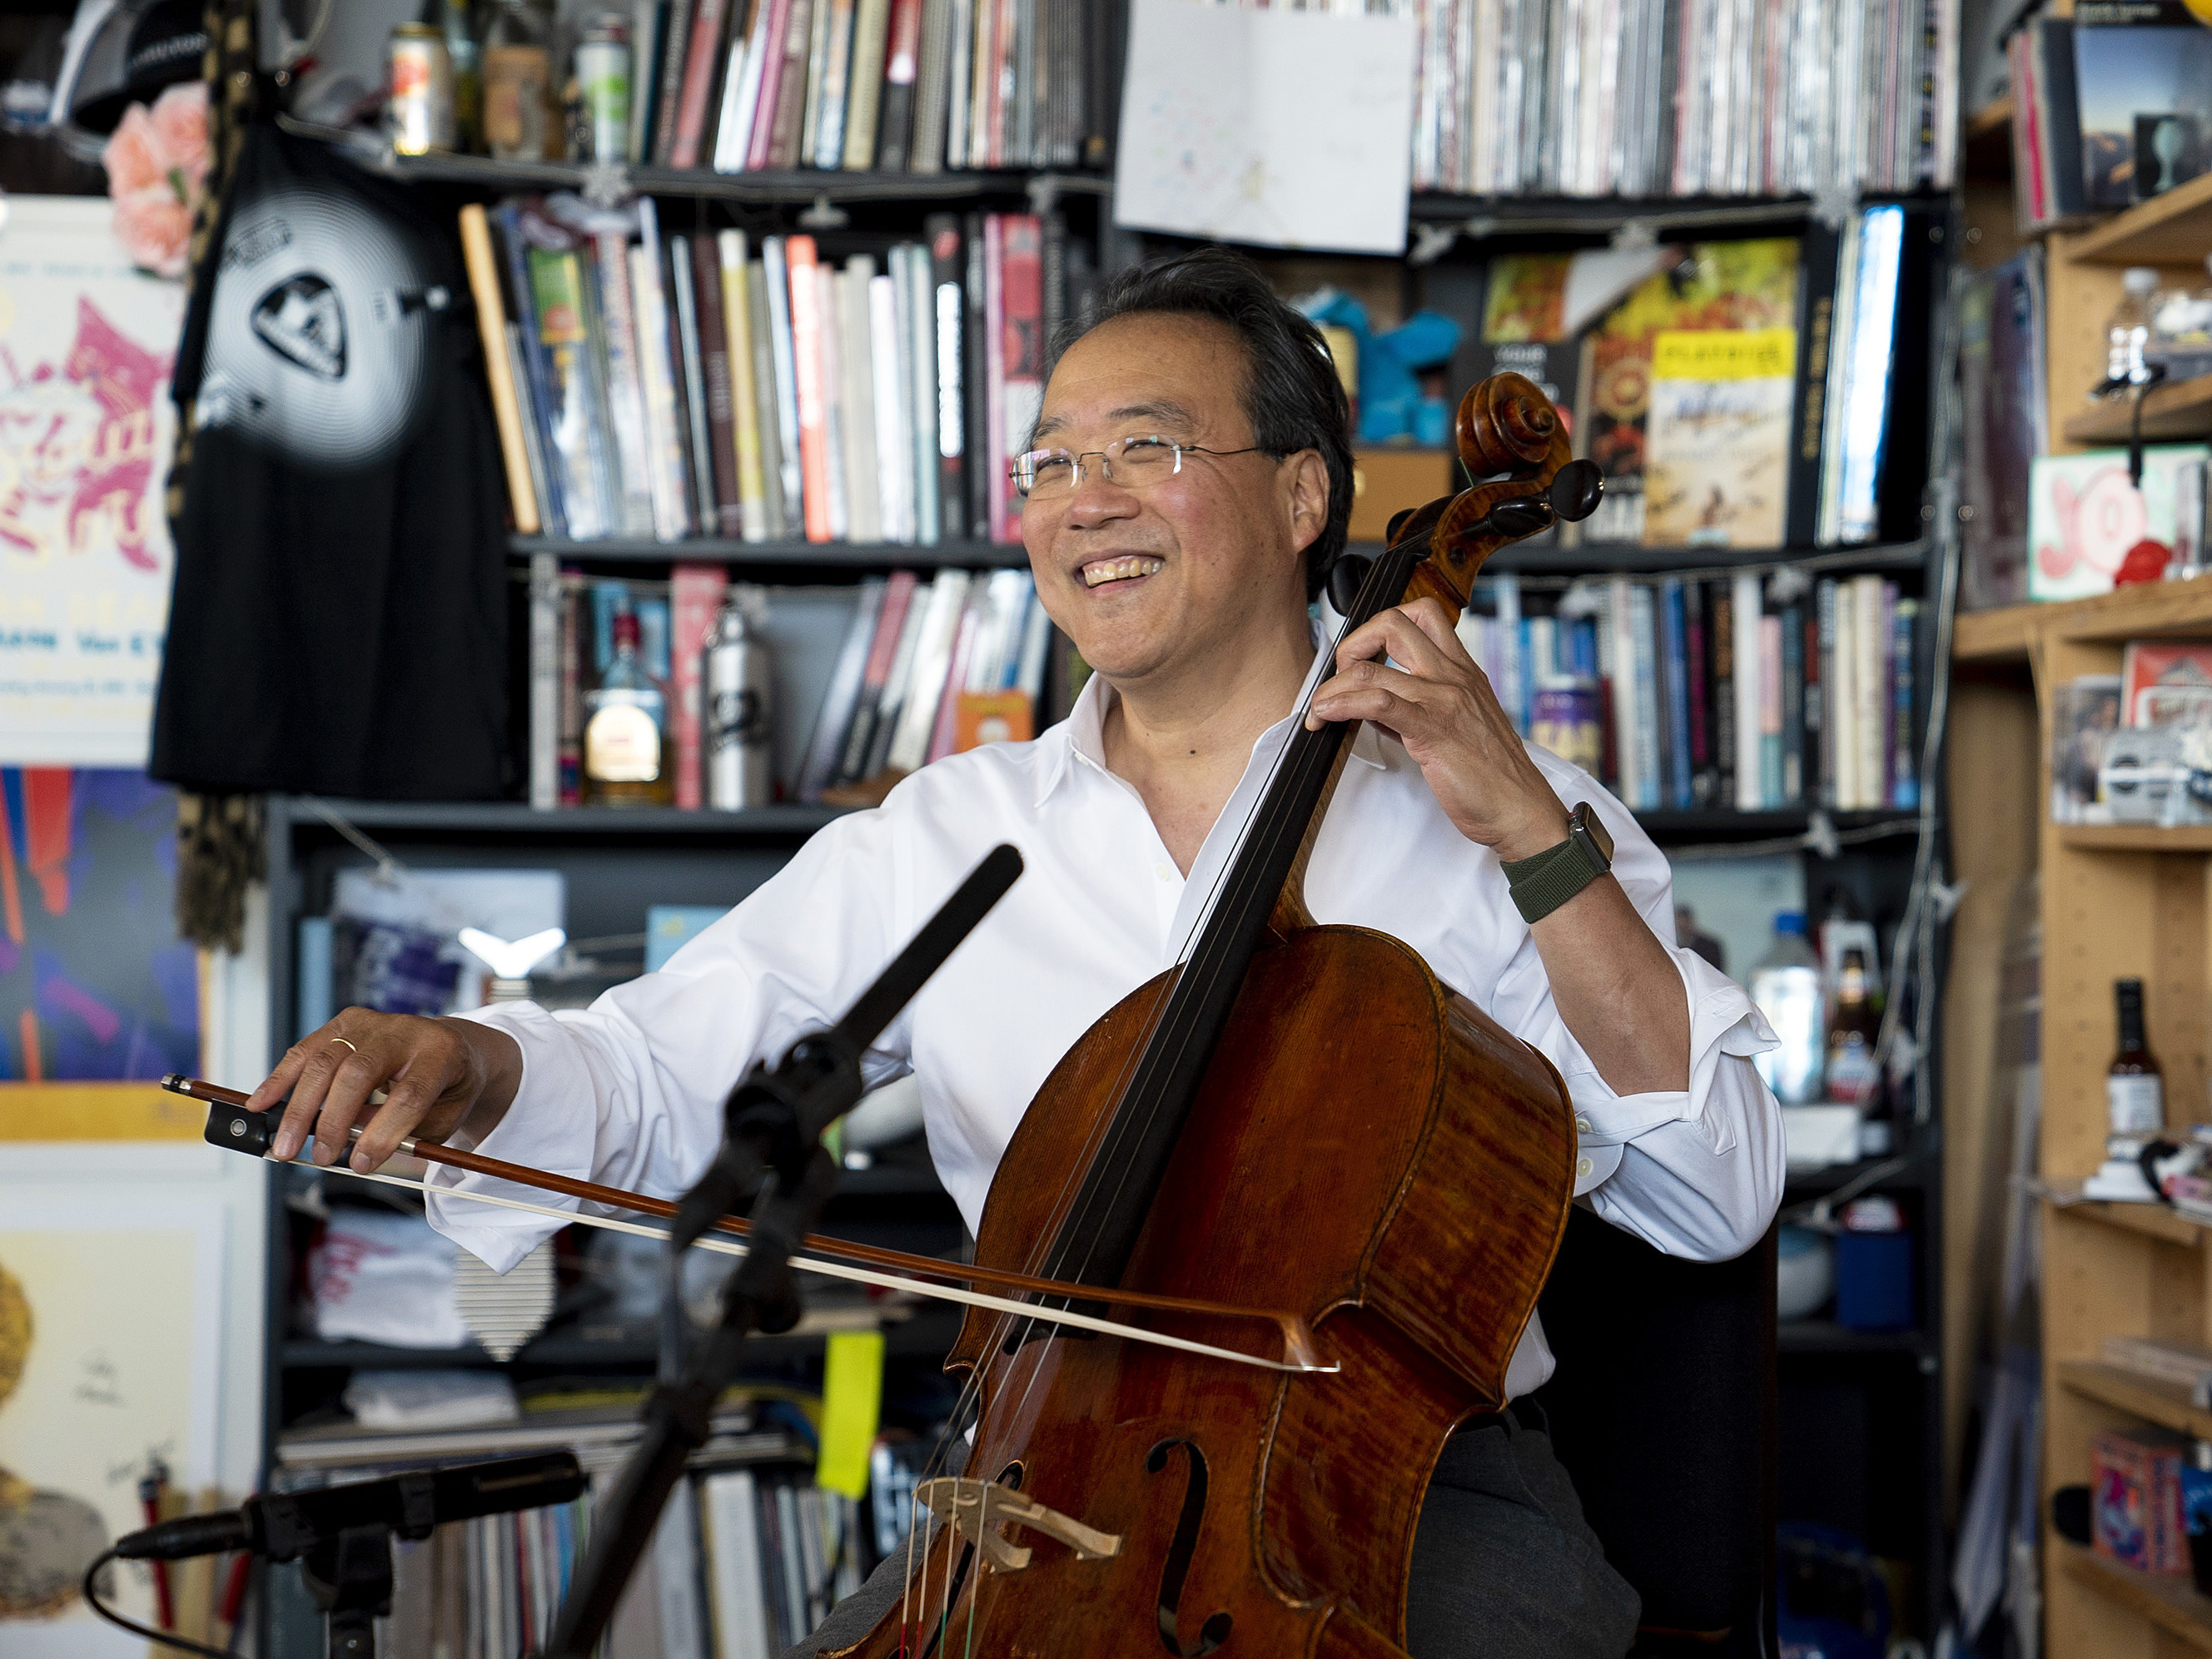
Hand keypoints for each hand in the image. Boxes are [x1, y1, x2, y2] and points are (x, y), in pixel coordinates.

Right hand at [250, 1010, 514, 1173]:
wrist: (451, 1047)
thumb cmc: (447, 1089)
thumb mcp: (443, 1117)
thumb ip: (403, 1132)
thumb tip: (349, 1146)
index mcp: (442, 1054)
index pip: (410, 1094)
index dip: (384, 1132)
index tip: (362, 1164)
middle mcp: (406, 1030)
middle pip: (359, 1072)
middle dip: (334, 1121)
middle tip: (321, 1158)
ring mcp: (373, 1022)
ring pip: (325, 1060)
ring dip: (300, 1108)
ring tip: (285, 1146)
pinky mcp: (345, 1022)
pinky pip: (306, 1050)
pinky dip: (281, 1079)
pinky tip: (261, 1104)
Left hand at [1306, 597, 1569, 860]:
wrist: (1520, 809)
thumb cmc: (1492, 776)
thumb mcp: (1455, 727)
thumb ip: (1414, 709)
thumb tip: (1371, 705)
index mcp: (1462, 670)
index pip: (1422, 615)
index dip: (1379, 628)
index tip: (1358, 659)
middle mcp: (1454, 676)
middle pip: (1394, 622)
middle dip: (1352, 644)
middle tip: (1339, 678)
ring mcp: (1444, 699)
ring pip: (1371, 668)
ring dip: (1332, 687)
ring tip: (1320, 708)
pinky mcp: (1433, 730)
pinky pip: (1377, 703)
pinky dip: (1341, 705)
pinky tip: (1328, 716)